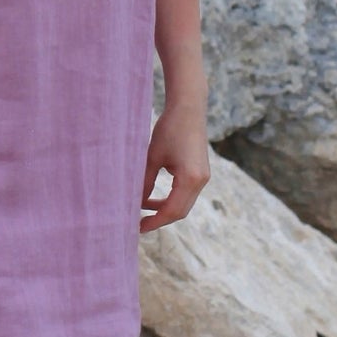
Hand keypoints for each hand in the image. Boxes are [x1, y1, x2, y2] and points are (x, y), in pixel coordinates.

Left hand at [139, 100, 209, 232]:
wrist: (189, 108)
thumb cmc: (169, 129)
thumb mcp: (152, 158)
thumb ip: (144, 182)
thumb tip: (133, 203)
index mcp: (190, 179)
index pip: (172, 210)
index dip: (155, 221)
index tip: (138, 227)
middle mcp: (201, 181)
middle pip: (180, 211)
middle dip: (160, 219)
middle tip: (139, 224)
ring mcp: (203, 177)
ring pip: (184, 204)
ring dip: (164, 209)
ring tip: (143, 209)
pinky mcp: (200, 172)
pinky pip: (186, 194)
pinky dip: (171, 199)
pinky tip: (154, 197)